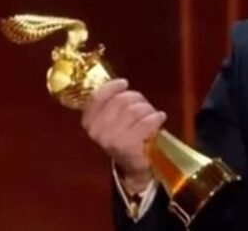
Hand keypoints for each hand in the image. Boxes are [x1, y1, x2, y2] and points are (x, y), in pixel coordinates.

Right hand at [82, 79, 166, 193]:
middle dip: (136, 99)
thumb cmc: (126, 135)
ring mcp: (112, 140)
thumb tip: (120, 83)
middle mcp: (97, 132)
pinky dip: (156, 118)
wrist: (135, 165)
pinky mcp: (128, 146)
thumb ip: (112, 102)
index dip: (112, 87)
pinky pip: (146, 122)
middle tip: (143, 106)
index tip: (124, 83)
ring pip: (135, 110)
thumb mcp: (113, 118)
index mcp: (89, 123)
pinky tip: (159, 119)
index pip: (97, 98)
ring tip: (151, 116)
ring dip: (147, 110)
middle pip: (120, 100)